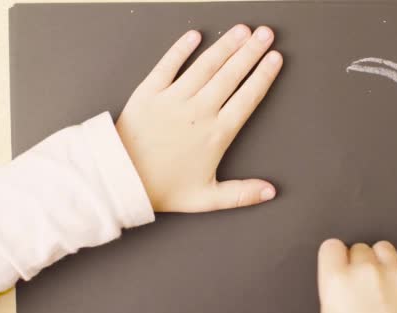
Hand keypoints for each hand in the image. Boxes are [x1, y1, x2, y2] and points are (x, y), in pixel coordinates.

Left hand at [116, 25, 281, 211]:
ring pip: (205, 66)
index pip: (247, 98)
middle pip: (231, 75)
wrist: (121, 180)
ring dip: (225, 45)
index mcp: (216, 134)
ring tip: (242, 30)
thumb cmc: (162, 189)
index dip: (263, 76)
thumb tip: (270, 191)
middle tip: (266, 34)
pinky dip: (181, 49)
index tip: (275, 59)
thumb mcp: (207, 198)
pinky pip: (167, 65)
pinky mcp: (148, 92)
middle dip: (251, 52)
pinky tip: (194, 35)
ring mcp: (173, 99)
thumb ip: (242, 194)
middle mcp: (198, 111)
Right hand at [317, 240, 396, 312]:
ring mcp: (388, 273)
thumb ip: (333, 287)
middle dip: (356, 261)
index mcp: (336, 280)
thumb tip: (338, 277)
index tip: (336, 263)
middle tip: (358, 281)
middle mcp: (362, 271)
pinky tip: (390, 288)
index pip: (331, 246)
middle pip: (357, 247)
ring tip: (376, 278)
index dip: (333, 256)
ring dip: (377, 259)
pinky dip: (394, 271)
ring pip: (380, 247)